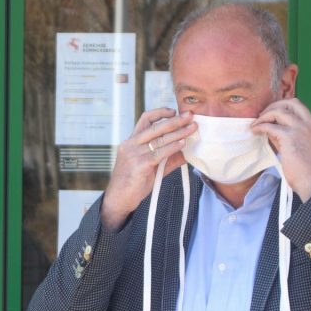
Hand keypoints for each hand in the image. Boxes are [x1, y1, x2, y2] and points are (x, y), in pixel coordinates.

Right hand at [100, 108, 195, 229]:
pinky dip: (172, 147)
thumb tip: (187, 151)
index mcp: (132, 141)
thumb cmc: (134, 183)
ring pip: (159, 139)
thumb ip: (167, 158)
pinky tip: (183, 143)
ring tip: (192, 128)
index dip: (160, 112)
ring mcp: (134, 154)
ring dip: (178, 132)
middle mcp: (131, 144)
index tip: (174, 111)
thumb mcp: (150, 167)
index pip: (145, 119)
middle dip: (175, 120)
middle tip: (190, 115)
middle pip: (156, 127)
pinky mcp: (139, 165)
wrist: (119, 199)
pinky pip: (159, 153)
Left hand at [251, 98, 310, 200]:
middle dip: (273, 106)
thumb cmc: (307, 170)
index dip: (283, 106)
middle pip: (290, 103)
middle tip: (262, 116)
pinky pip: (270, 126)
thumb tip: (271, 128)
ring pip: (278, 111)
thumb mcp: (302, 147)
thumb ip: (288, 135)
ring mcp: (300, 129)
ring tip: (256, 125)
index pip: (299, 106)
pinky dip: (260, 126)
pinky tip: (255, 131)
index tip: (272, 113)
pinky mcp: (289, 137)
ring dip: (264, 116)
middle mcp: (309, 124)